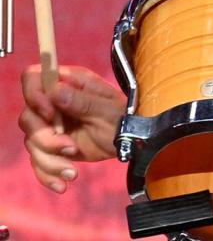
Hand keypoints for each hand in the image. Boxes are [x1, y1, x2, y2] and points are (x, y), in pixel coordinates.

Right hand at [18, 64, 122, 191]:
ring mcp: (51, 126)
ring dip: (49, 161)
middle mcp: (54, 103)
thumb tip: (55, 90)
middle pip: (28, 118)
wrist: (132, 140)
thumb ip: (81, 100)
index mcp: (68, 83)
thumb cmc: (123, 116)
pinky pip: (39, 162)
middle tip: (70, 148)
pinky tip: (62, 184)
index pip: (33, 78)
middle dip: (45, 139)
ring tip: (72, 172)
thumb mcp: (106, 108)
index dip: (34, 96)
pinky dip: (47, 175)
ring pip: (32, 143)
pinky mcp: (52, 148)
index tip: (51, 115)